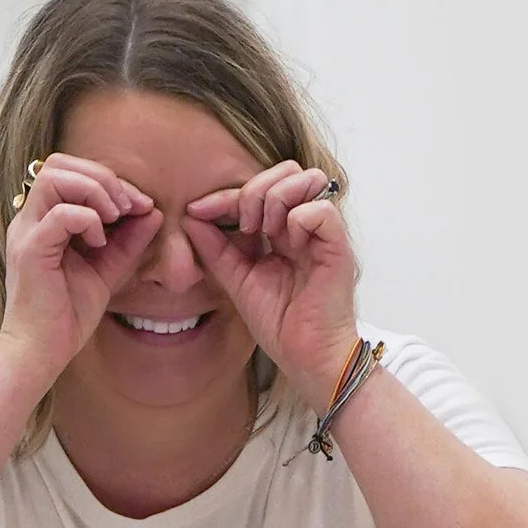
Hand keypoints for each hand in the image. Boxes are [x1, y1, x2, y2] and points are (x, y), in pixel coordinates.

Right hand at [0, 154, 164, 384]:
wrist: (42, 353)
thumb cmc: (66, 316)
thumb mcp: (106, 270)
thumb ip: (127, 241)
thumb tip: (153, 211)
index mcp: (44, 220)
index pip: (70, 171)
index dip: (108, 180)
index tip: (139, 205)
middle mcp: (30, 219)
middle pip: (59, 163)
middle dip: (102, 177)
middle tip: (128, 206)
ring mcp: (26, 232)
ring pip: (55, 176)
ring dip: (94, 191)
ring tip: (115, 218)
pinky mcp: (30, 250)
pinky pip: (61, 213)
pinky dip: (88, 220)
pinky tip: (99, 243)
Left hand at [188, 162, 359, 398]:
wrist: (305, 357)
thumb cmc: (279, 323)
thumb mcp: (236, 281)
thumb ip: (215, 249)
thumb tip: (189, 216)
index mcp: (282, 231)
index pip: (258, 189)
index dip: (225, 194)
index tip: (196, 211)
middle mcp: (304, 226)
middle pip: (286, 171)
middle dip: (255, 190)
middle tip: (245, 226)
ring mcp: (322, 234)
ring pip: (307, 179)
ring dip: (277, 199)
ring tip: (266, 232)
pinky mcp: (337, 246)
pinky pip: (321, 209)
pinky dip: (298, 218)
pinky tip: (288, 242)